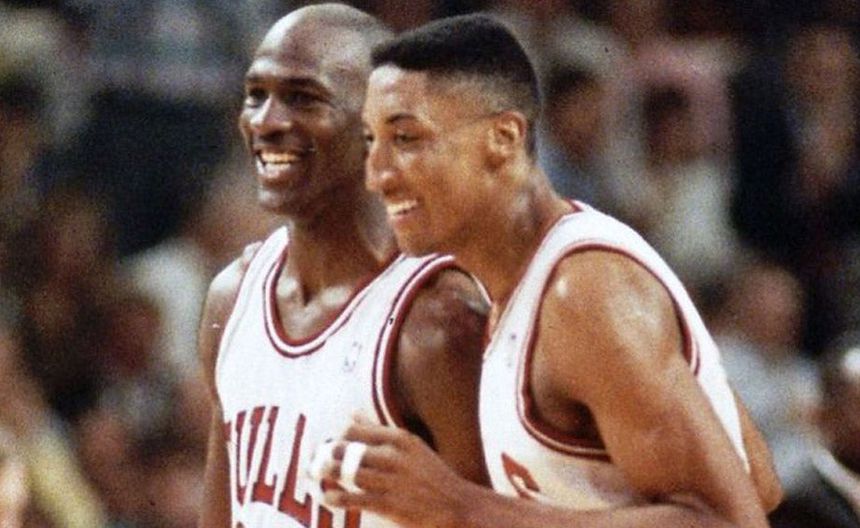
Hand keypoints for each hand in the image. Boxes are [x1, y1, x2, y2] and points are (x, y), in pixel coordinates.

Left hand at [309, 416, 473, 527]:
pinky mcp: (388, 505)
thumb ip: (380, 431)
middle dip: (327, 453)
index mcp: (400, 439)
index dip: (339, 437)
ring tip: (316, 473)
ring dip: (327, 473)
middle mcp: (394, 457)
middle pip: (347, 449)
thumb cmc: (432, 475)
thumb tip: (352, 414)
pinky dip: (335, 496)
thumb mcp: (412, 447)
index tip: (332, 444)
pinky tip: (328, 496)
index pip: (355, 430)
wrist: (458, 507)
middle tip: (316, 458)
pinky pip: (353, 498)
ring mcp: (390, 481)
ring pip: (346, 472)